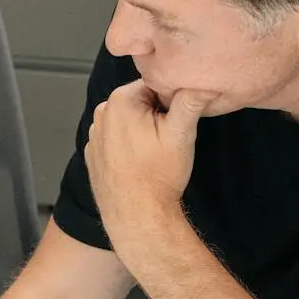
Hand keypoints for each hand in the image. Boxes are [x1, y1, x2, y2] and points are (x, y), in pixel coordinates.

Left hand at [85, 81, 213, 266]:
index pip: (155, 84)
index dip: (171, 101)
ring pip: (129, 120)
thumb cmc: (158, 178)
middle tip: (166, 140)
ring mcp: (95, 134)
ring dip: (142, 130)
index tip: (176, 122)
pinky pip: (116, 139)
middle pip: (140, 101)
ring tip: (152, 154)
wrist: (136, 217)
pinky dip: (128, 145)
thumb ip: (191, 101)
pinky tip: (138, 163)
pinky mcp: (94, 152)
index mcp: (121, 101)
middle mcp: (101, 113)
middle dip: (157, 115)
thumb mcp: (181, 134)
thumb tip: (204, 81)